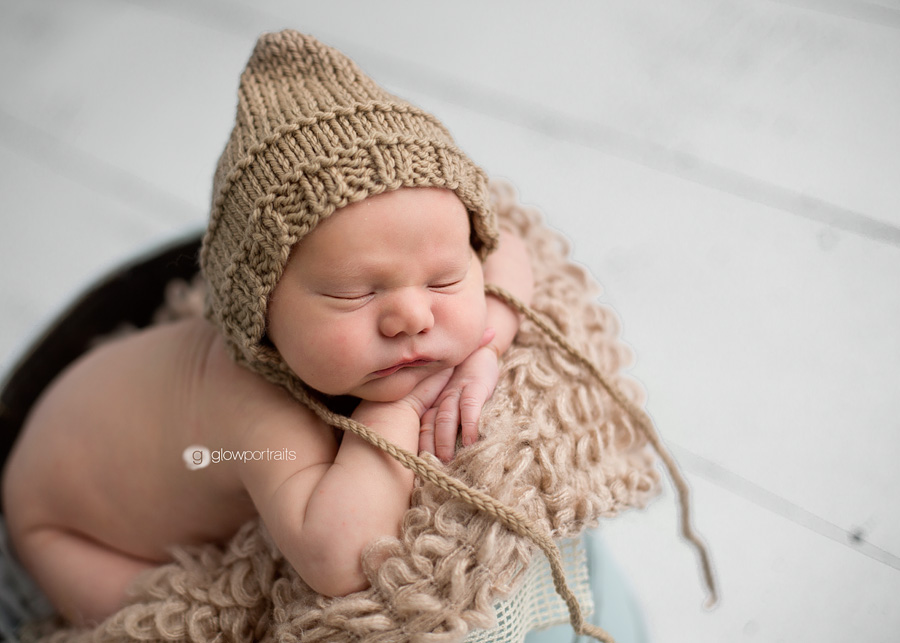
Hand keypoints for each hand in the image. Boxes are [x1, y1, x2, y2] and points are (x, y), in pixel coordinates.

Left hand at [419, 330, 499, 461]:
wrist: (481, 346)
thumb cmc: (463, 374)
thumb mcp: (448, 394)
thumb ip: (442, 416)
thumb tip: (437, 454)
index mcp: (432, 403)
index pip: (420, 426)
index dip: (418, 446)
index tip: (414, 467)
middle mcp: (440, 398)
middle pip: (429, 425)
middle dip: (428, 448)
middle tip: (427, 470)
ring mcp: (456, 391)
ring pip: (445, 418)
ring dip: (444, 439)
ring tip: (446, 460)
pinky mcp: (475, 386)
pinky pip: (470, 407)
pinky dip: (470, 423)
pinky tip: (470, 440)